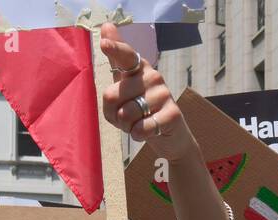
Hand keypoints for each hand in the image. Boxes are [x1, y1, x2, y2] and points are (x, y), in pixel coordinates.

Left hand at [98, 23, 196, 162]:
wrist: (171, 136)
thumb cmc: (142, 109)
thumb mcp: (125, 86)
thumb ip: (115, 61)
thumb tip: (106, 25)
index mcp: (139, 67)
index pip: (125, 56)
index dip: (115, 50)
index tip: (104, 44)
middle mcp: (153, 76)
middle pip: (111, 96)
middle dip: (113, 114)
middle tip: (128, 117)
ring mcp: (164, 94)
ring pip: (126, 114)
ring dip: (127, 126)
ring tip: (138, 124)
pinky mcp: (172, 114)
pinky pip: (141, 128)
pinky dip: (138, 135)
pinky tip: (147, 132)